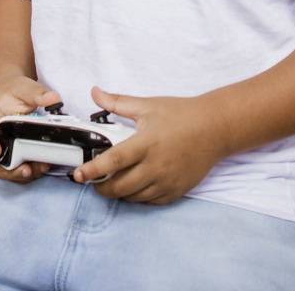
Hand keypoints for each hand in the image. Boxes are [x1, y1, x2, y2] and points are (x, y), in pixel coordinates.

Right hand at [0, 74, 60, 182]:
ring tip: (37, 170)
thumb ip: (38, 93)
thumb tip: (53, 98)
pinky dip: (22, 174)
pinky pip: (10, 169)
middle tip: (26, 170)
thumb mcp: (24, 87)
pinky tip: (38, 169)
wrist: (7, 92)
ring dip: (16, 175)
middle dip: (6, 170)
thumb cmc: (11, 90)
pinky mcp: (7, 154)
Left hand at [72, 86, 228, 204]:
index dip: (92, 170)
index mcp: (146, 143)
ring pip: (134, 197)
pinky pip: (151, 202)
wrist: (215, 128)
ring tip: (114, 181)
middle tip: (93, 181)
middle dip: (101, 187)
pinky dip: (138, 197)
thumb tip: (95, 92)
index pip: (113, 161)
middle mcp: (156, 166)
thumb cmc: (182, 115)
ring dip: (119, 193)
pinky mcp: (177, 190)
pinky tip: (135, 185)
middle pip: (120, 187)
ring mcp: (167, 181)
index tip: (78, 174)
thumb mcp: (147, 105)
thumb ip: (117, 102)